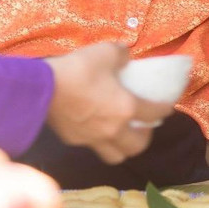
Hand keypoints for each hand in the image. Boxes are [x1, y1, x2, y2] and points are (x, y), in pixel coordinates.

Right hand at [44, 44, 173, 164]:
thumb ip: (122, 55)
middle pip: (137, 146)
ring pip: (115, 155)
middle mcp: (113, 129)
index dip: (165, 109)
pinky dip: (100, 142)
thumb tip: (125, 56)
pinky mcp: (73, 141)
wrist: (40, 88)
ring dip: (123, 147)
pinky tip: (97, 128)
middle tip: (143, 125)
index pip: (155, 113)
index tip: (168, 106)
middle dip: (145, 137)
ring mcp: (92, 139)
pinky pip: (93, 147)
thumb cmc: (78, 70)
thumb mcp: (107, 52)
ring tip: (122, 134)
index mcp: (126, 108)